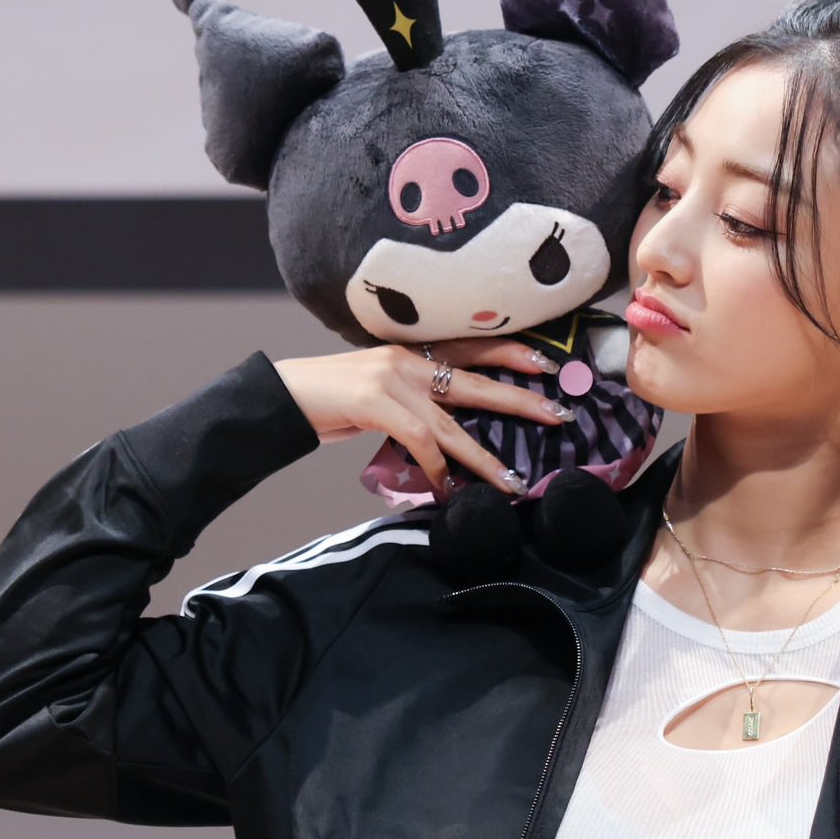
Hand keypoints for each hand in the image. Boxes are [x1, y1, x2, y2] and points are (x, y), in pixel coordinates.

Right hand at [271, 337, 569, 502]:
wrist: (281, 396)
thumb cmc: (330, 398)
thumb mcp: (378, 390)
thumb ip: (412, 400)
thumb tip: (444, 431)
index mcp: (412, 353)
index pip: (471, 347)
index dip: (510, 353)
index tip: (546, 364)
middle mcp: (408, 360)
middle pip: (476, 380)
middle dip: (521, 399)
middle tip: (558, 414)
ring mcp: (392, 380)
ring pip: (453, 424)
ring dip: (484, 458)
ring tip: (511, 481)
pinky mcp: (375, 403)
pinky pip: (419, 442)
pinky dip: (436, 470)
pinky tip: (447, 491)